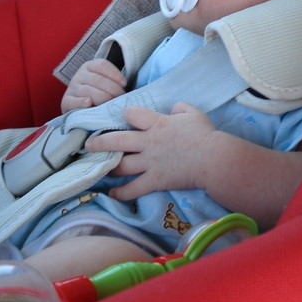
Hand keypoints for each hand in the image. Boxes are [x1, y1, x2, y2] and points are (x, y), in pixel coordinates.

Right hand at [61, 59, 126, 112]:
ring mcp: (72, 88)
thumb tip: (130, 89)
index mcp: (90, 66)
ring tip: (112, 105)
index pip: (102, 65)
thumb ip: (114, 83)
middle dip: (113, 90)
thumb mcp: (105, 84)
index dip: (114, 74)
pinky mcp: (66, 101)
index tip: (124, 84)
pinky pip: (73, 101)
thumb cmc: (99, 94)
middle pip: (98, 80)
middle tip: (121, 99)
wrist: (81, 108)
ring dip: (103, 98)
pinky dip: (81, 102)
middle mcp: (79, 75)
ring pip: (89, 91)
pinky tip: (89, 103)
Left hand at [85, 102, 217, 199]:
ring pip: (121, 165)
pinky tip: (112, 193)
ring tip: (99, 167)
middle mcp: (148, 142)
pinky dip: (121, 193)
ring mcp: (150, 163)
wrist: (213, 159)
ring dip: (108, 166)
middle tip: (88, 143)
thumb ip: (180, 108)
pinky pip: (133, 189)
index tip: (122, 116)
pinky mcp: (154, 181)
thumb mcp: (193, 113)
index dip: (126, 113)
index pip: (131, 114)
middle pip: (116, 140)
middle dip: (99, 142)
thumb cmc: (205, 135)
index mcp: (156, 123)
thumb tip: (173, 109)